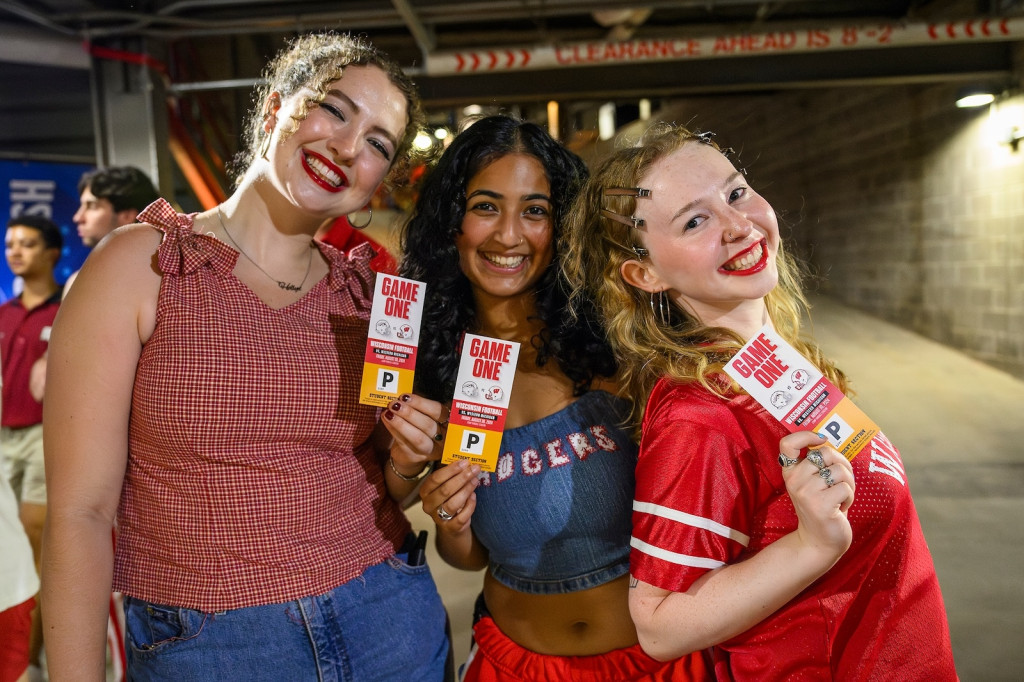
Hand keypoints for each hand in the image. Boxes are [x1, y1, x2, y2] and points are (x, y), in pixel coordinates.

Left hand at [381, 393, 448, 476]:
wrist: (410, 452)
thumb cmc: (418, 428)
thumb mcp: (423, 415)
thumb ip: (416, 407)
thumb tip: (402, 397)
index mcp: (448, 423)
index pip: (438, 411)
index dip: (422, 404)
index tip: (405, 397)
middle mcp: (443, 438)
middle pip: (428, 425)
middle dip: (410, 413)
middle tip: (395, 404)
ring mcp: (430, 450)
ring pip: (418, 438)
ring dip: (401, 424)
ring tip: (389, 413)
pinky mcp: (415, 457)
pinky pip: (404, 443)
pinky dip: (393, 430)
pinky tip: (386, 420)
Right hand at [420, 459, 480, 533]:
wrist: (452, 524)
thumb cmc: (449, 499)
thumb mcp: (446, 485)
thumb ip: (452, 474)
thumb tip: (465, 461)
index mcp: (425, 491)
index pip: (435, 479)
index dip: (451, 470)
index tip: (465, 462)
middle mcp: (428, 505)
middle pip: (445, 490)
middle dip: (462, 478)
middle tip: (474, 469)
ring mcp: (438, 517)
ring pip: (452, 504)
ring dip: (466, 490)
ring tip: (475, 481)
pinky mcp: (450, 527)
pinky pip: (461, 517)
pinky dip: (469, 505)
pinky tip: (474, 496)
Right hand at [778, 431, 855, 562]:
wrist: (819, 541)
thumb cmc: (822, 506)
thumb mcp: (813, 482)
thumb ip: (817, 463)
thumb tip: (827, 442)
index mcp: (790, 472)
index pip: (788, 443)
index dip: (806, 435)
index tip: (820, 439)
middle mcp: (794, 480)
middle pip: (825, 453)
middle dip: (841, 465)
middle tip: (839, 481)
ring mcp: (806, 493)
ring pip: (839, 470)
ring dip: (848, 484)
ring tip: (839, 497)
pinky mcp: (821, 505)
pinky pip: (846, 487)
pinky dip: (850, 497)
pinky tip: (840, 508)